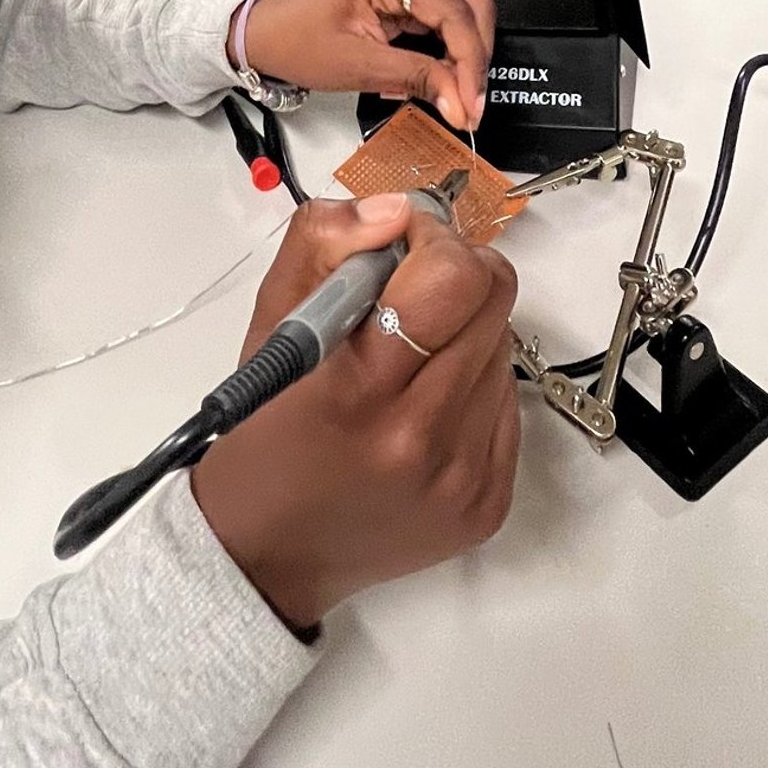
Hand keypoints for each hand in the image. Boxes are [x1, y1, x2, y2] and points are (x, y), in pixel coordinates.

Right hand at [192, 192, 520, 632]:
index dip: (434, 240)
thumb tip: (396, 213)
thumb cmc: (260, 432)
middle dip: (456, 273)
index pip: (454, 278)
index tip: (403, 242)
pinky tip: (423, 403)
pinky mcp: (489, 503)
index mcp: (359, 390)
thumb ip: (326, 245)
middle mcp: (422, 440)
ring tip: (409, 358)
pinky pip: (507, 403)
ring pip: (504, 348)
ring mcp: (464, 478)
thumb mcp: (271, 322)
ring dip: (464, 332)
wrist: (265, 554)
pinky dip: (472, 385)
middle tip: (412, 286)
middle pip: (494, 302)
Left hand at [238, 0, 495, 132]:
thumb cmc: (294, 38)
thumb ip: (416, 79)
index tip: (471, 103)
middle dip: (476, 58)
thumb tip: (459, 101)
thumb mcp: (358, 66)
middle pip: (470, 6)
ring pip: (463, 13)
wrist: (262, 34)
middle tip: (471, 103)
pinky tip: (435, 79)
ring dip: (464, 57)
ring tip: (451, 96)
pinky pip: (443, 21)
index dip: (470, 63)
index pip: (454, 13)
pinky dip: (446, 53)